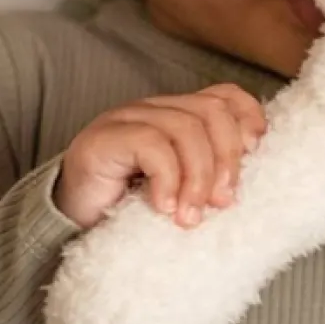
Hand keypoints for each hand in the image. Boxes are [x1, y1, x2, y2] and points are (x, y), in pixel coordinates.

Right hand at [55, 84, 267, 230]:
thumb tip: (246, 186)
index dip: (248, 117)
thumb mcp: (181, 191)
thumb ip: (207, 177)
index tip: (256, 153)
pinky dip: (167, 178)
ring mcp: (128, 118)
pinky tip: (164, 207)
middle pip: (211, 111)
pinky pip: (151, 144)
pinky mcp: (104, 138)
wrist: (67, 227)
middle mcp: (155, 108)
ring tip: (191, 216)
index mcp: (178, 115)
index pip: (225, 96)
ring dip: (198, 177)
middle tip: (223, 202)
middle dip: (227, 158)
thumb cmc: (130, 211)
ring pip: (184, 127)